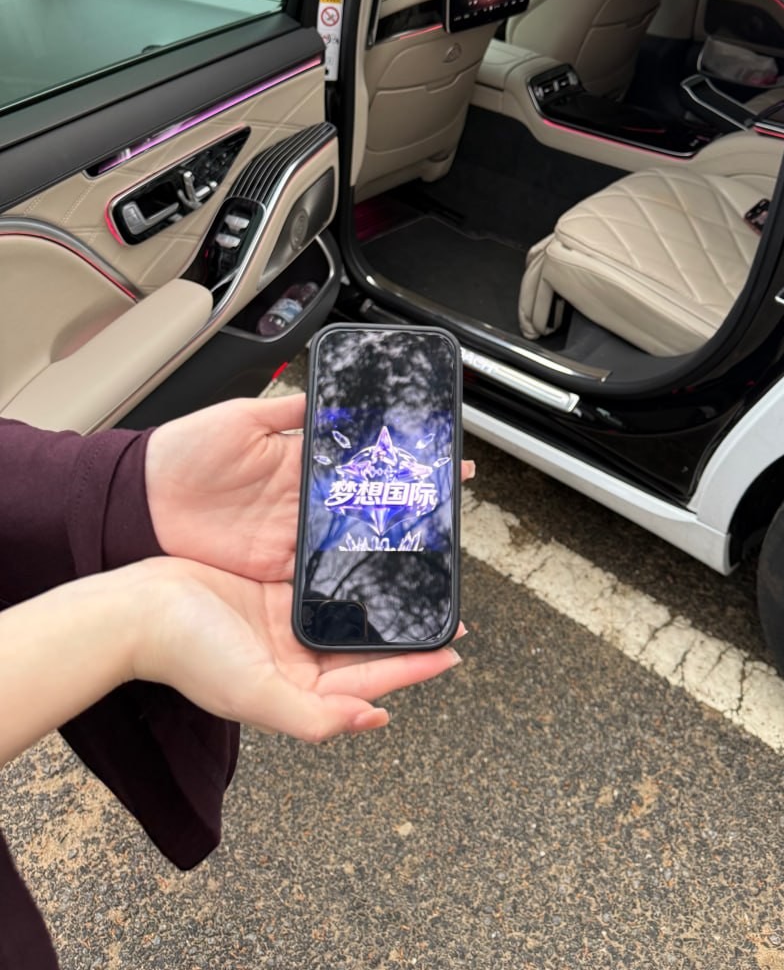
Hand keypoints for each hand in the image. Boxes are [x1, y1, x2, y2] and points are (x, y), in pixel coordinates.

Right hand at [132, 556, 463, 740]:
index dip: (414, 667)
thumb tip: (374, 721)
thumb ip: (314, 716)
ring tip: (418, 580)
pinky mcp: (272, 592)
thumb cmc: (189, 655)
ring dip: (381, 601)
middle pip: (367, 648)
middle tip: (449, 610)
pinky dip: (348, 576)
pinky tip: (370, 558)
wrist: (139, 609)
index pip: (371, 682)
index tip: (453, 649)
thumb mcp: (255, 691)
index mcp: (297, 691)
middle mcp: (295, 661)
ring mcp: (284, 625)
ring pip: (349, 613)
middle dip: (407, 633)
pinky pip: (322, 584)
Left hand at [145, 395, 474, 581]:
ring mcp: (292, 536)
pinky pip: (320, 576)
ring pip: (353, 543)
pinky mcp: (275, 568)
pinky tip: (382, 579)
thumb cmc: (184, 451)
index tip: (442, 460)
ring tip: (431, 553)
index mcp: (301, 461)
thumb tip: (332, 394)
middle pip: (368, 506)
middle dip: (410, 509)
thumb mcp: (241, 417)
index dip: (401, 462)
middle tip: (451, 509)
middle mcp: (303, 501)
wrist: (142, 500)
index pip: (363, 461)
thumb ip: (289, 411)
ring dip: (389, 548)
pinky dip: (349, 579)